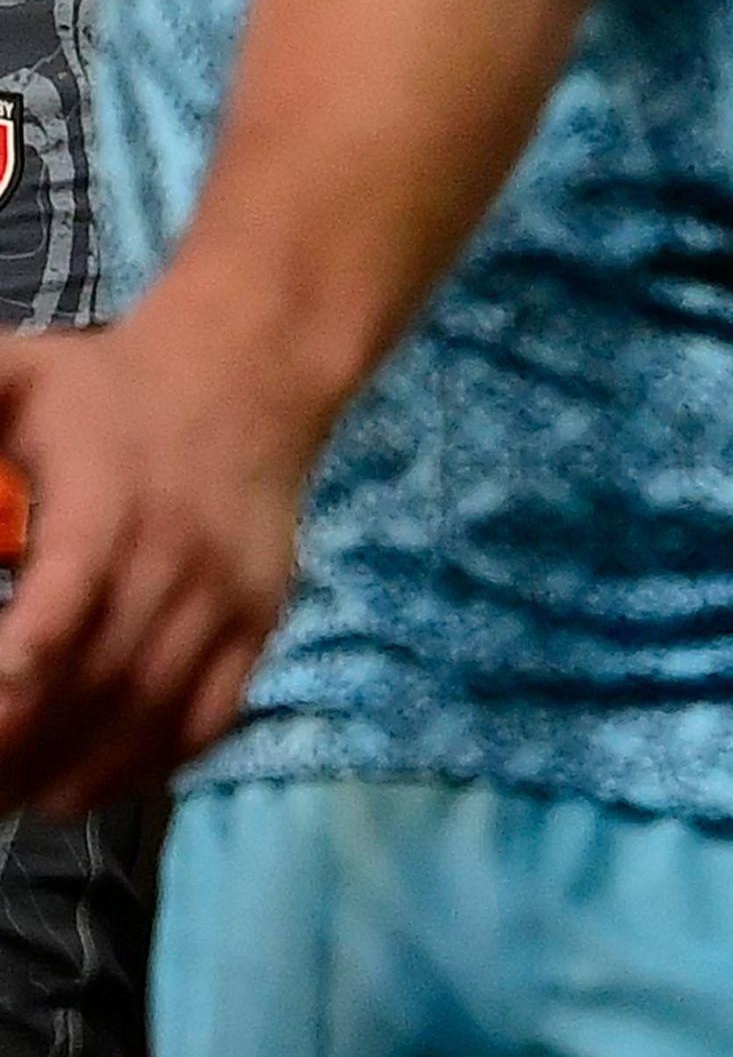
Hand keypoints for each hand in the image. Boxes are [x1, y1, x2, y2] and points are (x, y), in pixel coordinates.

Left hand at [0, 303, 334, 812]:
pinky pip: (208, 714)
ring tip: (10, 804)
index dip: (28, 652)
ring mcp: (226, 595)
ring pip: (151, 708)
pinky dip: (148, 767)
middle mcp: (178, 555)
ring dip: (76, 771)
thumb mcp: (14, 377)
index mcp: (110, 496)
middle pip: (101, 673)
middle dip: (22, 745)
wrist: (250, 377)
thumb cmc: (103, 387)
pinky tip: (84, 791)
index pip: (72, 589)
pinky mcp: (260, 622)